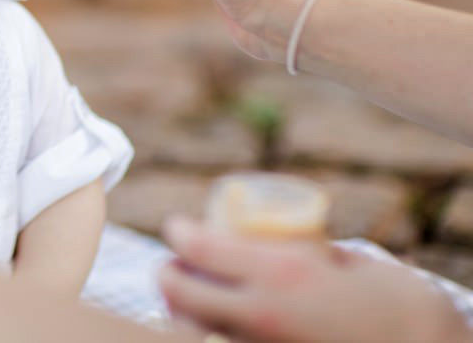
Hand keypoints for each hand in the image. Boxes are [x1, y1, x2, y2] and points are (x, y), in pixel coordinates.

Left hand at [158, 216, 471, 342]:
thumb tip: (276, 241)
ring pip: (193, 331)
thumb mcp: (342, 262)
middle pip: (180, 292)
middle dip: (166, 275)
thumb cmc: (392, 303)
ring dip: (179, 313)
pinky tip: (209, 331)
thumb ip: (304, 254)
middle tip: (169, 265)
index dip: (178, 233)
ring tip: (184, 301)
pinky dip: (208, 338)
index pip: (199, 248)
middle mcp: (260, 313)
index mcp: (279, 272)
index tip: (176, 226)